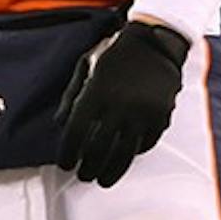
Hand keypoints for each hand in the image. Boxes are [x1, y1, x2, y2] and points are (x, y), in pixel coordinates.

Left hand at [55, 21, 188, 186]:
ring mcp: (142, 112)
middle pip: (98, 150)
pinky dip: (134, 153)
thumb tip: (59, 124)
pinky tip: (125, 156)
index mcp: (97, 92)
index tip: (65, 164)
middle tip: (83, 175)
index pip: (75, 134)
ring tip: (103, 179)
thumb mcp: (86, 64)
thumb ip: (71, 95)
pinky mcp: (161, 115)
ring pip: (123, 154)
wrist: (156, 40)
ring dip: (110, 171)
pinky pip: (146, 144)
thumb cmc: (117, 52)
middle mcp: (119, 105)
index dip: (67, 154)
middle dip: (87, 168)